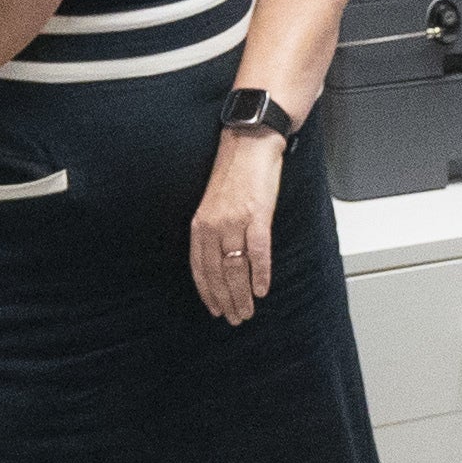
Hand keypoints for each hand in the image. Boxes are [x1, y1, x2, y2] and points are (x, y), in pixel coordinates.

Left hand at [193, 123, 288, 325]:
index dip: (207, 292)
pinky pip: (258, 252)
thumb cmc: (235, 173)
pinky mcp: (257, 215)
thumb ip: (215, 231)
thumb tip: (223, 260)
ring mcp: (235, 221)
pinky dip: (260, 274)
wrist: (249, 144)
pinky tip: (262, 290)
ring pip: (235, 268)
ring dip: (242, 295)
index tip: (215, 309)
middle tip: (236, 318)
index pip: (200, 268)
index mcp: (200, 224)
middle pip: (218, 273)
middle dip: (227, 300)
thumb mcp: (215, 204)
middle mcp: (213, 225)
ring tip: (248, 311)